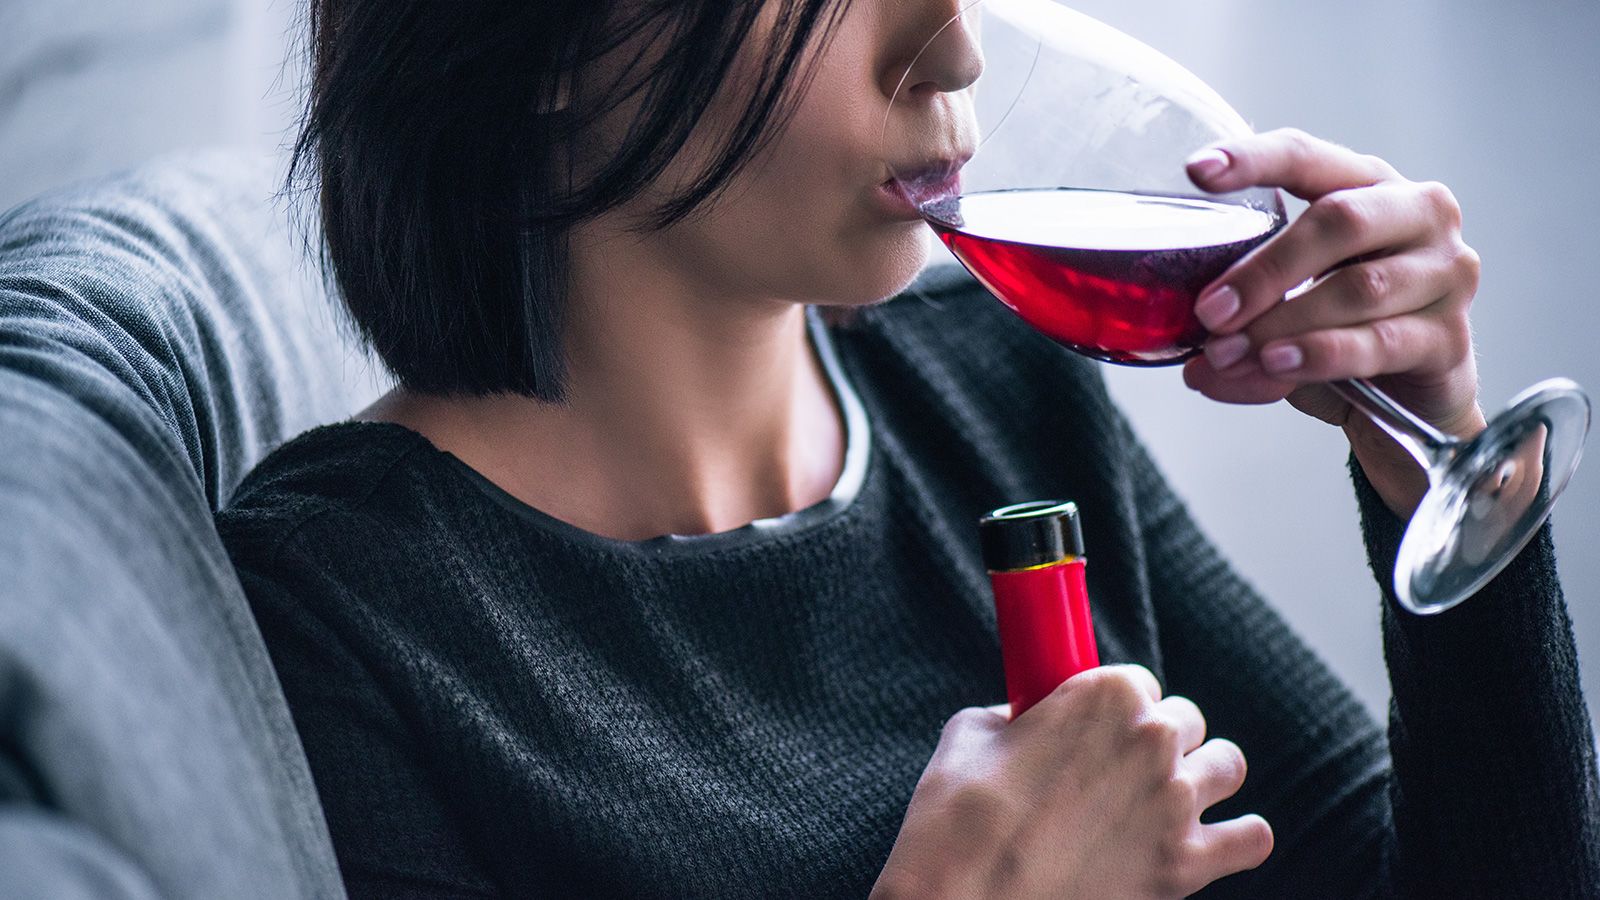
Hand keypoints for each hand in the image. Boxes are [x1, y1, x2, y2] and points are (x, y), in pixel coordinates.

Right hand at [871, 665, 1271, 898]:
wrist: (962, 898)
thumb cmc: (957, 813)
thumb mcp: (972, 733)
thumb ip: (1016, 715)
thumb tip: (1026, 721)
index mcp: (1106, 693)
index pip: (1141, 682)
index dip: (1118, 708)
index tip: (1099, 730)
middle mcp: (1153, 738)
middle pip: (1186, 722)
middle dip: (1158, 742)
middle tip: (1121, 771)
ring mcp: (1175, 802)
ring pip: (1228, 767)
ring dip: (1201, 778)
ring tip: (1167, 800)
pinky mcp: (1186, 865)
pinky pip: (1252, 839)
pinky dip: (1239, 839)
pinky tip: (1212, 841)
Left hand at [1178, 128, 1487, 517]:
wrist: (1405, 404)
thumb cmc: (1340, 334)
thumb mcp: (1284, 313)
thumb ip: (1244, 322)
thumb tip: (1198, 359)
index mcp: (1368, 186)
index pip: (1308, 157)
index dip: (1253, 160)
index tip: (1196, 170)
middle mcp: (1418, 215)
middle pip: (1340, 220)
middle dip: (1265, 269)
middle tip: (1210, 312)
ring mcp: (1445, 273)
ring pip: (1357, 288)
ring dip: (1282, 324)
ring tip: (1229, 354)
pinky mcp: (1451, 336)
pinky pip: (1380, 342)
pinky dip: (1321, 355)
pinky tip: (1280, 364)